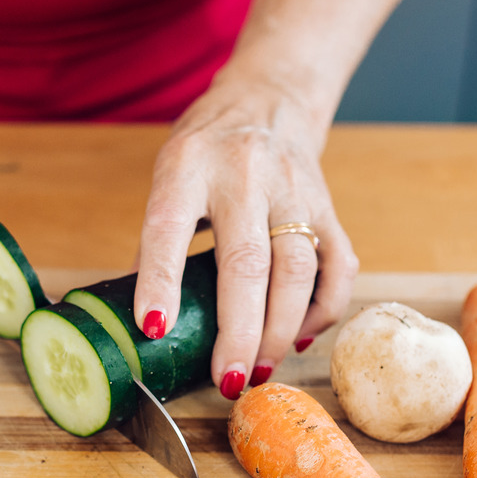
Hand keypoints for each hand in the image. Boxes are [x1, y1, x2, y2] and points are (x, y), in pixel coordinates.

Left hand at [133, 78, 355, 396]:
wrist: (269, 97)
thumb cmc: (207, 150)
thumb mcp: (168, 177)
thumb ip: (157, 243)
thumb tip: (139, 320)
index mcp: (187, 166)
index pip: (169, 228)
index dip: (159, 282)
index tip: (154, 329)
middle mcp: (243, 174)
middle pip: (246, 262)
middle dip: (239, 331)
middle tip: (230, 380)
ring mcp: (292, 188)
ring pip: (297, 269)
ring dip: (281, 329)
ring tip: (261, 370)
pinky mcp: (327, 205)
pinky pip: (337, 265)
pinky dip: (323, 309)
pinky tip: (299, 336)